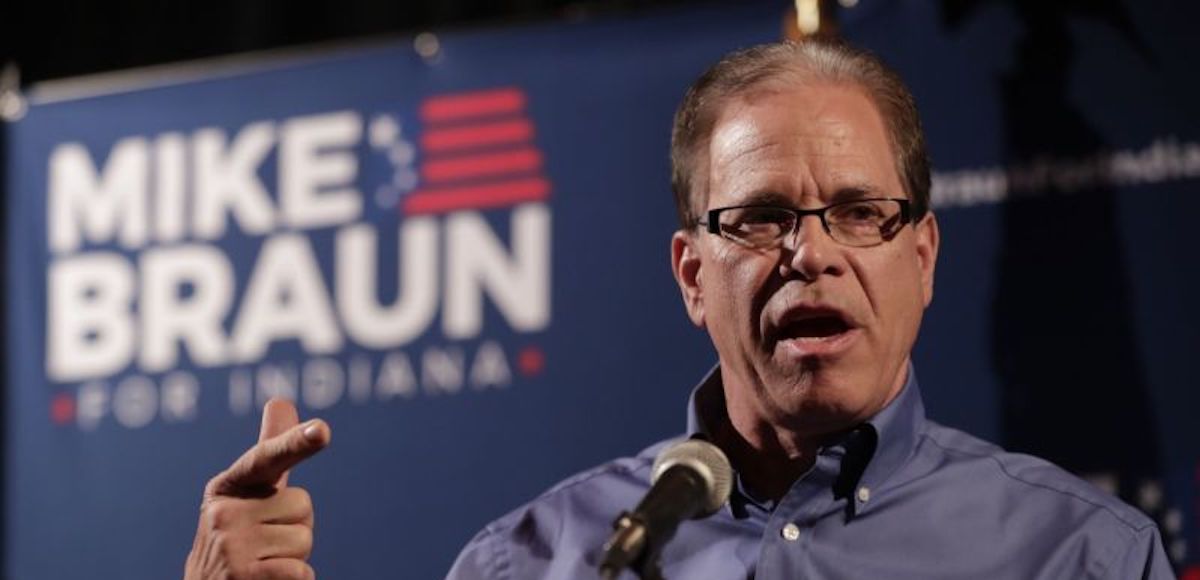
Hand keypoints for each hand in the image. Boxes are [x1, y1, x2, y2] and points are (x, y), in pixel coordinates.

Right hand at [184, 399, 330, 579]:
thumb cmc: (239, 541)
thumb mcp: (248, 495)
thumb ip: (270, 451)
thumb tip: (281, 400)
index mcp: (227, 486)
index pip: (268, 458)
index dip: (295, 442)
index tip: (322, 430)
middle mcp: (223, 512)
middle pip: (303, 504)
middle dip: (295, 526)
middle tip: (265, 544)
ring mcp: (231, 546)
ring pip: (305, 539)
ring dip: (294, 556)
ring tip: (263, 564)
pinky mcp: (243, 576)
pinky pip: (302, 571)